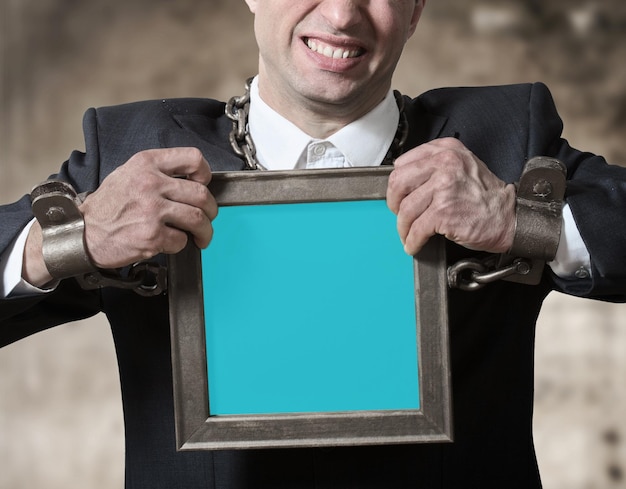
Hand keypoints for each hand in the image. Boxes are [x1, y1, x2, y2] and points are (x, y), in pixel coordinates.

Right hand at [80, 147, 217, 268]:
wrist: (82, 232)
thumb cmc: (108, 205)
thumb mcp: (128, 173)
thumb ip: (159, 172)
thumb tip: (193, 181)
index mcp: (147, 164)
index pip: (194, 158)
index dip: (205, 174)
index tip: (203, 185)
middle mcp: (151, 184)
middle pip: (202, 195)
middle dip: (211, 210)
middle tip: (207, 218)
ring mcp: (152, 210)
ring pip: (198, 219)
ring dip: (204, 231)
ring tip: (200, 236)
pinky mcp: (152, 236)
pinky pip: (182, 240)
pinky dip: (181, 244)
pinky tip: (171, 242)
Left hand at [386, 138, 515, 255]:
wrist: (508, 216)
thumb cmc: (485, 195)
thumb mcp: (462, 165)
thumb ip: (434, 165)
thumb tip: (404, 181)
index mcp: (446, 150)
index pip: (403, 163)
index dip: (398, 184)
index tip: (400, 195)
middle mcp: (444, 164)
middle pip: (398, 184)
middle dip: (394, 204)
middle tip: (399, 214)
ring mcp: (443, 188)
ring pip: (406, 209)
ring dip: (403, 227)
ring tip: (408, 234)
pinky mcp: (443, 212)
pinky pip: (417, 229)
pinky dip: (412, 240)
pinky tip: (414, 244)